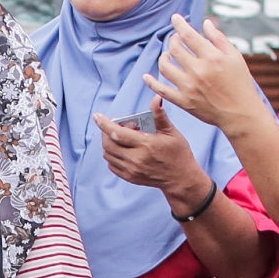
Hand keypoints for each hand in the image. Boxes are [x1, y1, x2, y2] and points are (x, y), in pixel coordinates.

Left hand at [95, 94, 209, 207]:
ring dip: (109, 144)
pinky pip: (112, 165)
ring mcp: (131, 170)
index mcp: (146, 144)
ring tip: (122, 138)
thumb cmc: (178, 153)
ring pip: (108, 155)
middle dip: (106, 132)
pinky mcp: (130, 178)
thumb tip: (156, 98)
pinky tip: (122, 149)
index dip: (104, 124)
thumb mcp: (171, 132)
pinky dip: (112, 155)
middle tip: (117, 126)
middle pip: (109, 144)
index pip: (117, 133)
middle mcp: (136, 159)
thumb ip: (160, 115)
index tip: (97, 116)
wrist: (180, 179)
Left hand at [147, 14, 269, 136]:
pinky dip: (151, 82)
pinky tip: (146, 76)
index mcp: (211, 57)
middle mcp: (198, 70)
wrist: (239, 113)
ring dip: (163, 57)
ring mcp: (189, 87)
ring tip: (167, 55)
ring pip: (165, 67)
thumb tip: (206, 23)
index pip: (189, 35)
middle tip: (175, 39)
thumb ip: (219, 38)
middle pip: (175, 49)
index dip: (180, 24)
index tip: (175, 18)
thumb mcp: (235, 56)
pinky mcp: (183, 101)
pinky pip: (161, 90)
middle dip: (173, 40)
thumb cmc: (240, 83)